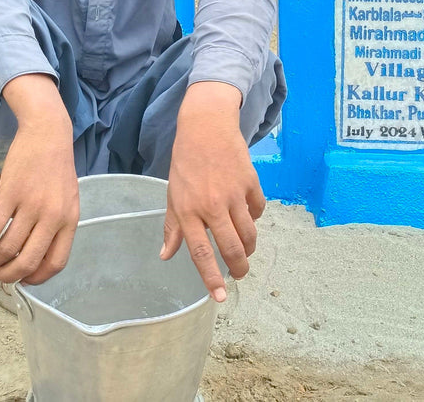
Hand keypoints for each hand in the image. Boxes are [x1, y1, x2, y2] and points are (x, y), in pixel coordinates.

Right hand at [0, 75, 78, 284]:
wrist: (48, 132)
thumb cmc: (57, 167)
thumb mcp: (67, 199)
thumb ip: (57, 224)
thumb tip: (37, 254)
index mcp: (70, 220)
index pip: (56, 262)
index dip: (37, 278)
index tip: (24, 280)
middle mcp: (53, 216)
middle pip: (29, 260)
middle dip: (11, 274)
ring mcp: (32, 205)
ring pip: (9, 246)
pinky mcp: (11, 193)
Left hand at [161, 82, 264, 301]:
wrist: (206, 125)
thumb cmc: (185, 161)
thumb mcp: (173, 194)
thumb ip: (172, 227)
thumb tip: (166, 256)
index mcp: (188, 211)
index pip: (201, 252)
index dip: (211, 278)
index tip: (219, 297)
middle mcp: (211, 206)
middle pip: (231, 248)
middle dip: (239, 267)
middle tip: (240, 273)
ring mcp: (233, 194)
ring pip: (248, 233)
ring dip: (249, 247)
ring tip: (245, 249)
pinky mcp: (250, 182)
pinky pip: (258, 210)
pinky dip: (255, 216)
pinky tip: (249, 214)